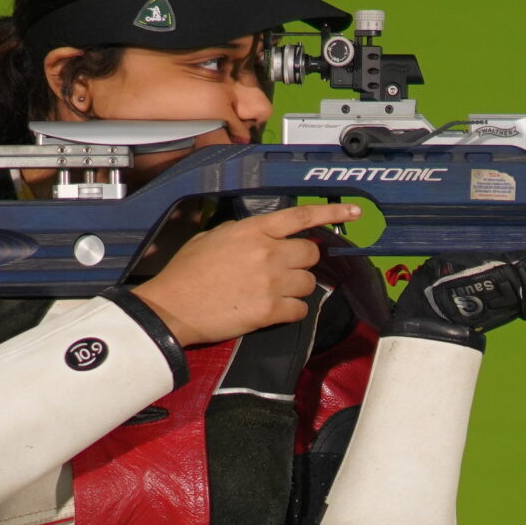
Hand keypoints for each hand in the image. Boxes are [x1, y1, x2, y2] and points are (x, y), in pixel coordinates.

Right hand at [131, 202, 359, 346]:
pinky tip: (272, 310)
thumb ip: (243, 233)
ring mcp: (270, 282)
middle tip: (285, 271)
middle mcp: (267, 252)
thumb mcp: (212, 237)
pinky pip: (300, 309)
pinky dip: (291, 311)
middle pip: (310, 253)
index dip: (331, 214)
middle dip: (302, 262)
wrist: (171, 308)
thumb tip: (263, 236)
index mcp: (252, 230)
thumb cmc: (186, 272)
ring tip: (273, 293)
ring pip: (309, 283)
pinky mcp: (269, 310)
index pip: (301, 217)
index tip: (354, 213)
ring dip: (297, 288)